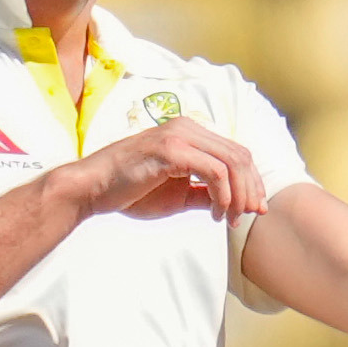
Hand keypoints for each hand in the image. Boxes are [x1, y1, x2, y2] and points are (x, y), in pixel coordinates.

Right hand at [69, 116, 266, 224]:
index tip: (256, 209)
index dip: (252, 181)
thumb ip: (204, 193)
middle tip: (250, 216)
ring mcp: (179, 135)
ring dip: (238, 196)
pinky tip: (215, 213)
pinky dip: (222, 195)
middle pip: (240, 155)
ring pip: (231, 162)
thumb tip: (232, 203)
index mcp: (190, 133)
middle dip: (251, 189)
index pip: (235, 153)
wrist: (92, 189)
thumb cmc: (130, 191)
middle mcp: (187, 127)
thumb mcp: (177, 195)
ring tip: (229, 219)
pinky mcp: (170, 149)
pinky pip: (213, 171)